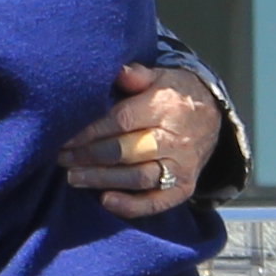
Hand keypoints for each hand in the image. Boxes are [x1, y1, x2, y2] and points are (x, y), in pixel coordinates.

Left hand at [60, 60, 223, 219]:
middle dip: (88, 156)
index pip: (121, 121)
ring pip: (137, 177)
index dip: (89, 131)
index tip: (64, 137)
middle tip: (61, 158)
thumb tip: (115, 69)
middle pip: (124, 151)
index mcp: (166, 106)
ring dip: (102, 179)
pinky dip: (131, 205)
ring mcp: (182, 165)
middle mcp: (176, 138)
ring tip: (73, 177)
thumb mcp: (160, 76)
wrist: (213, 117)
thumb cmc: (174, 95)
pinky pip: (157, 201)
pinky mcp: (185, 187)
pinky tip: (105, 200)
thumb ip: (136, 75)